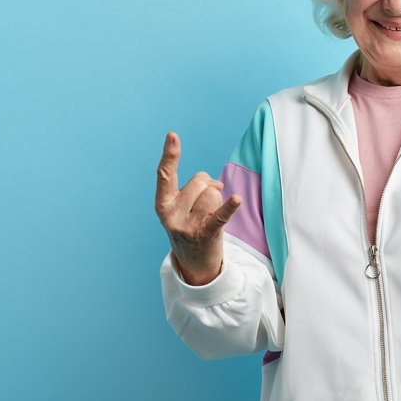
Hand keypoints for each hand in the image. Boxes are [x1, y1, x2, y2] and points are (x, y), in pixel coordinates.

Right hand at [154, 131, 241, 285]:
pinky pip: (219, 215)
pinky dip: (229, 207)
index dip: (170, 154)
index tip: (172, 135)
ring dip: (218, 200)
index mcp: (163, 205)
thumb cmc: (189, 228)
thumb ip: (195, 189)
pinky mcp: (205, 235)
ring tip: (211, 216)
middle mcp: (171, 215)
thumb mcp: (181, 208)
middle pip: (199, 181)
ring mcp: (187, 226)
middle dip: (208, 186)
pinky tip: (237, 199)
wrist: (193, 265)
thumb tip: (217, 184)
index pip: (165, 175)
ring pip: (212, 193)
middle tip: (206, 205)